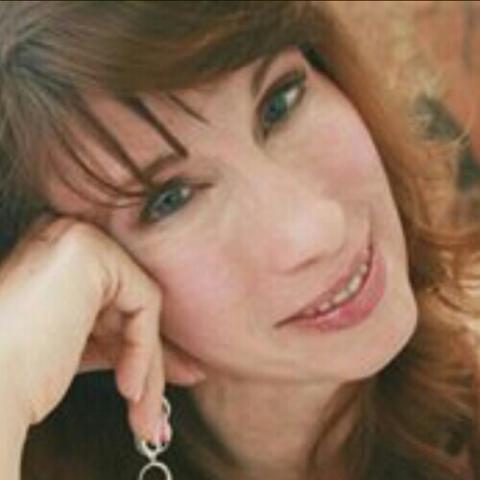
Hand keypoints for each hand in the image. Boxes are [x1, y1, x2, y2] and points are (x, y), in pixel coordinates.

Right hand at [0, 217, 166, 443]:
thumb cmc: (17, 376)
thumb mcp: (80, 347)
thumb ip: (120, 338)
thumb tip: (177, 361)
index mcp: (58, 261)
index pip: (115, 301)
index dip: (140, 348)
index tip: (156, 386)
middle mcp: (66, 240)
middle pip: (130, 304)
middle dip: (151, 361)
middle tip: (158, 411)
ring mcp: (76, 238)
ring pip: (140, 307)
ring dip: (148, 367)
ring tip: (146, 415)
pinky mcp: (91, 250)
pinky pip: (143, 302)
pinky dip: (143, 349)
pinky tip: (129, 387)